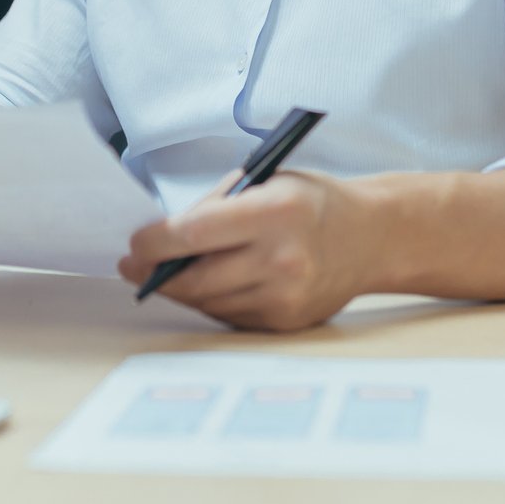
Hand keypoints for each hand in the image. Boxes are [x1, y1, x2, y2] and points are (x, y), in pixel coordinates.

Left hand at [117, 171, 375, 331]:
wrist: (372, 238)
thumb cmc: (312, 202)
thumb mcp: (267, 181)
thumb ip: (217, 207)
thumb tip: (163, 239)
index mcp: (275, 211)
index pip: (194, 232)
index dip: (154, 241)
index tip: (135, 243)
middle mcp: (282, 259)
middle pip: (194, 279)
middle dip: (155, 273)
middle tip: (133, 265)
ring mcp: (286, 296)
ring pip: (208, 303)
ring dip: (182, 290)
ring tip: (170, 272)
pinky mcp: (286, 322)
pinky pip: (230, 317)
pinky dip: (212, 301)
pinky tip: (210, 283)